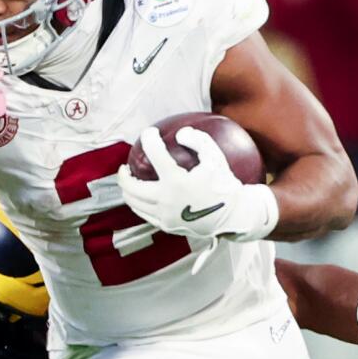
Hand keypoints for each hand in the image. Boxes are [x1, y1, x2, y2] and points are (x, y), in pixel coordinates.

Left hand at [114, 126, 276, 241]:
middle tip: (124, 166)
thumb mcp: (217, 158)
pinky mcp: (166, 225)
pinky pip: (144, 214)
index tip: (149, 132)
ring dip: (127, 190)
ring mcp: (165, 215)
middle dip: (123, 174)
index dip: (150, 139)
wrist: (233, 216)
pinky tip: (140, 195)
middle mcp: (167, 200)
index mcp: (178, 182)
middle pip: (132, 186)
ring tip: (129, 181)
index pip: (156, 155)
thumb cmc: (225, 185)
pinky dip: (137, 203)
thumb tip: (181, 133)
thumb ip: (199, 141)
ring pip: (134, 202)